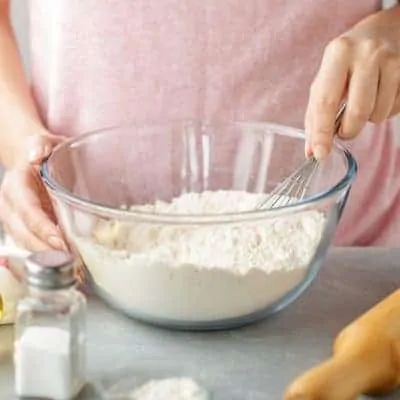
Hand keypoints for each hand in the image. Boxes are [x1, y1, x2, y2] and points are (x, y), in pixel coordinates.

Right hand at [0, 133, 66, 250]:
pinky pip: (34, 244)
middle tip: (73, 261)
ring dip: (49, 257)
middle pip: (25, 234)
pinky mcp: (24, 228)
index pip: (27, 211)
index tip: (61, 241)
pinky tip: (69, 261)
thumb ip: (40, 144)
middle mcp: (10, 206)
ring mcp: (15, 220)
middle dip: (48, 250)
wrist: (33, 159)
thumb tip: (35, 155)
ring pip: (28, 243)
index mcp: (15, 186)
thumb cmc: (43, 150)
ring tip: (74, 265)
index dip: (43, 228)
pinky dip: (50, 254)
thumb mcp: (44, 141)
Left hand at [305, 6, 399, 158]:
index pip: (326, 102)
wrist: (383, 32)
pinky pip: (394, 110)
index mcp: (338, 54)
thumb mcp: (325, 80)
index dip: (322, 133)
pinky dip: (383, 112)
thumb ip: (315, 115)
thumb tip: (312, 149)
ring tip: (363, 103)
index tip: (319, 154)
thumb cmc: (347, 62)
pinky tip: (379, 96)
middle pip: (357, 112)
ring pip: (378, 115)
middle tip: (343, 130)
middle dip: (348, 131)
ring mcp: (393, 60)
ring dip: (367, 120)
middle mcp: (367, 54)